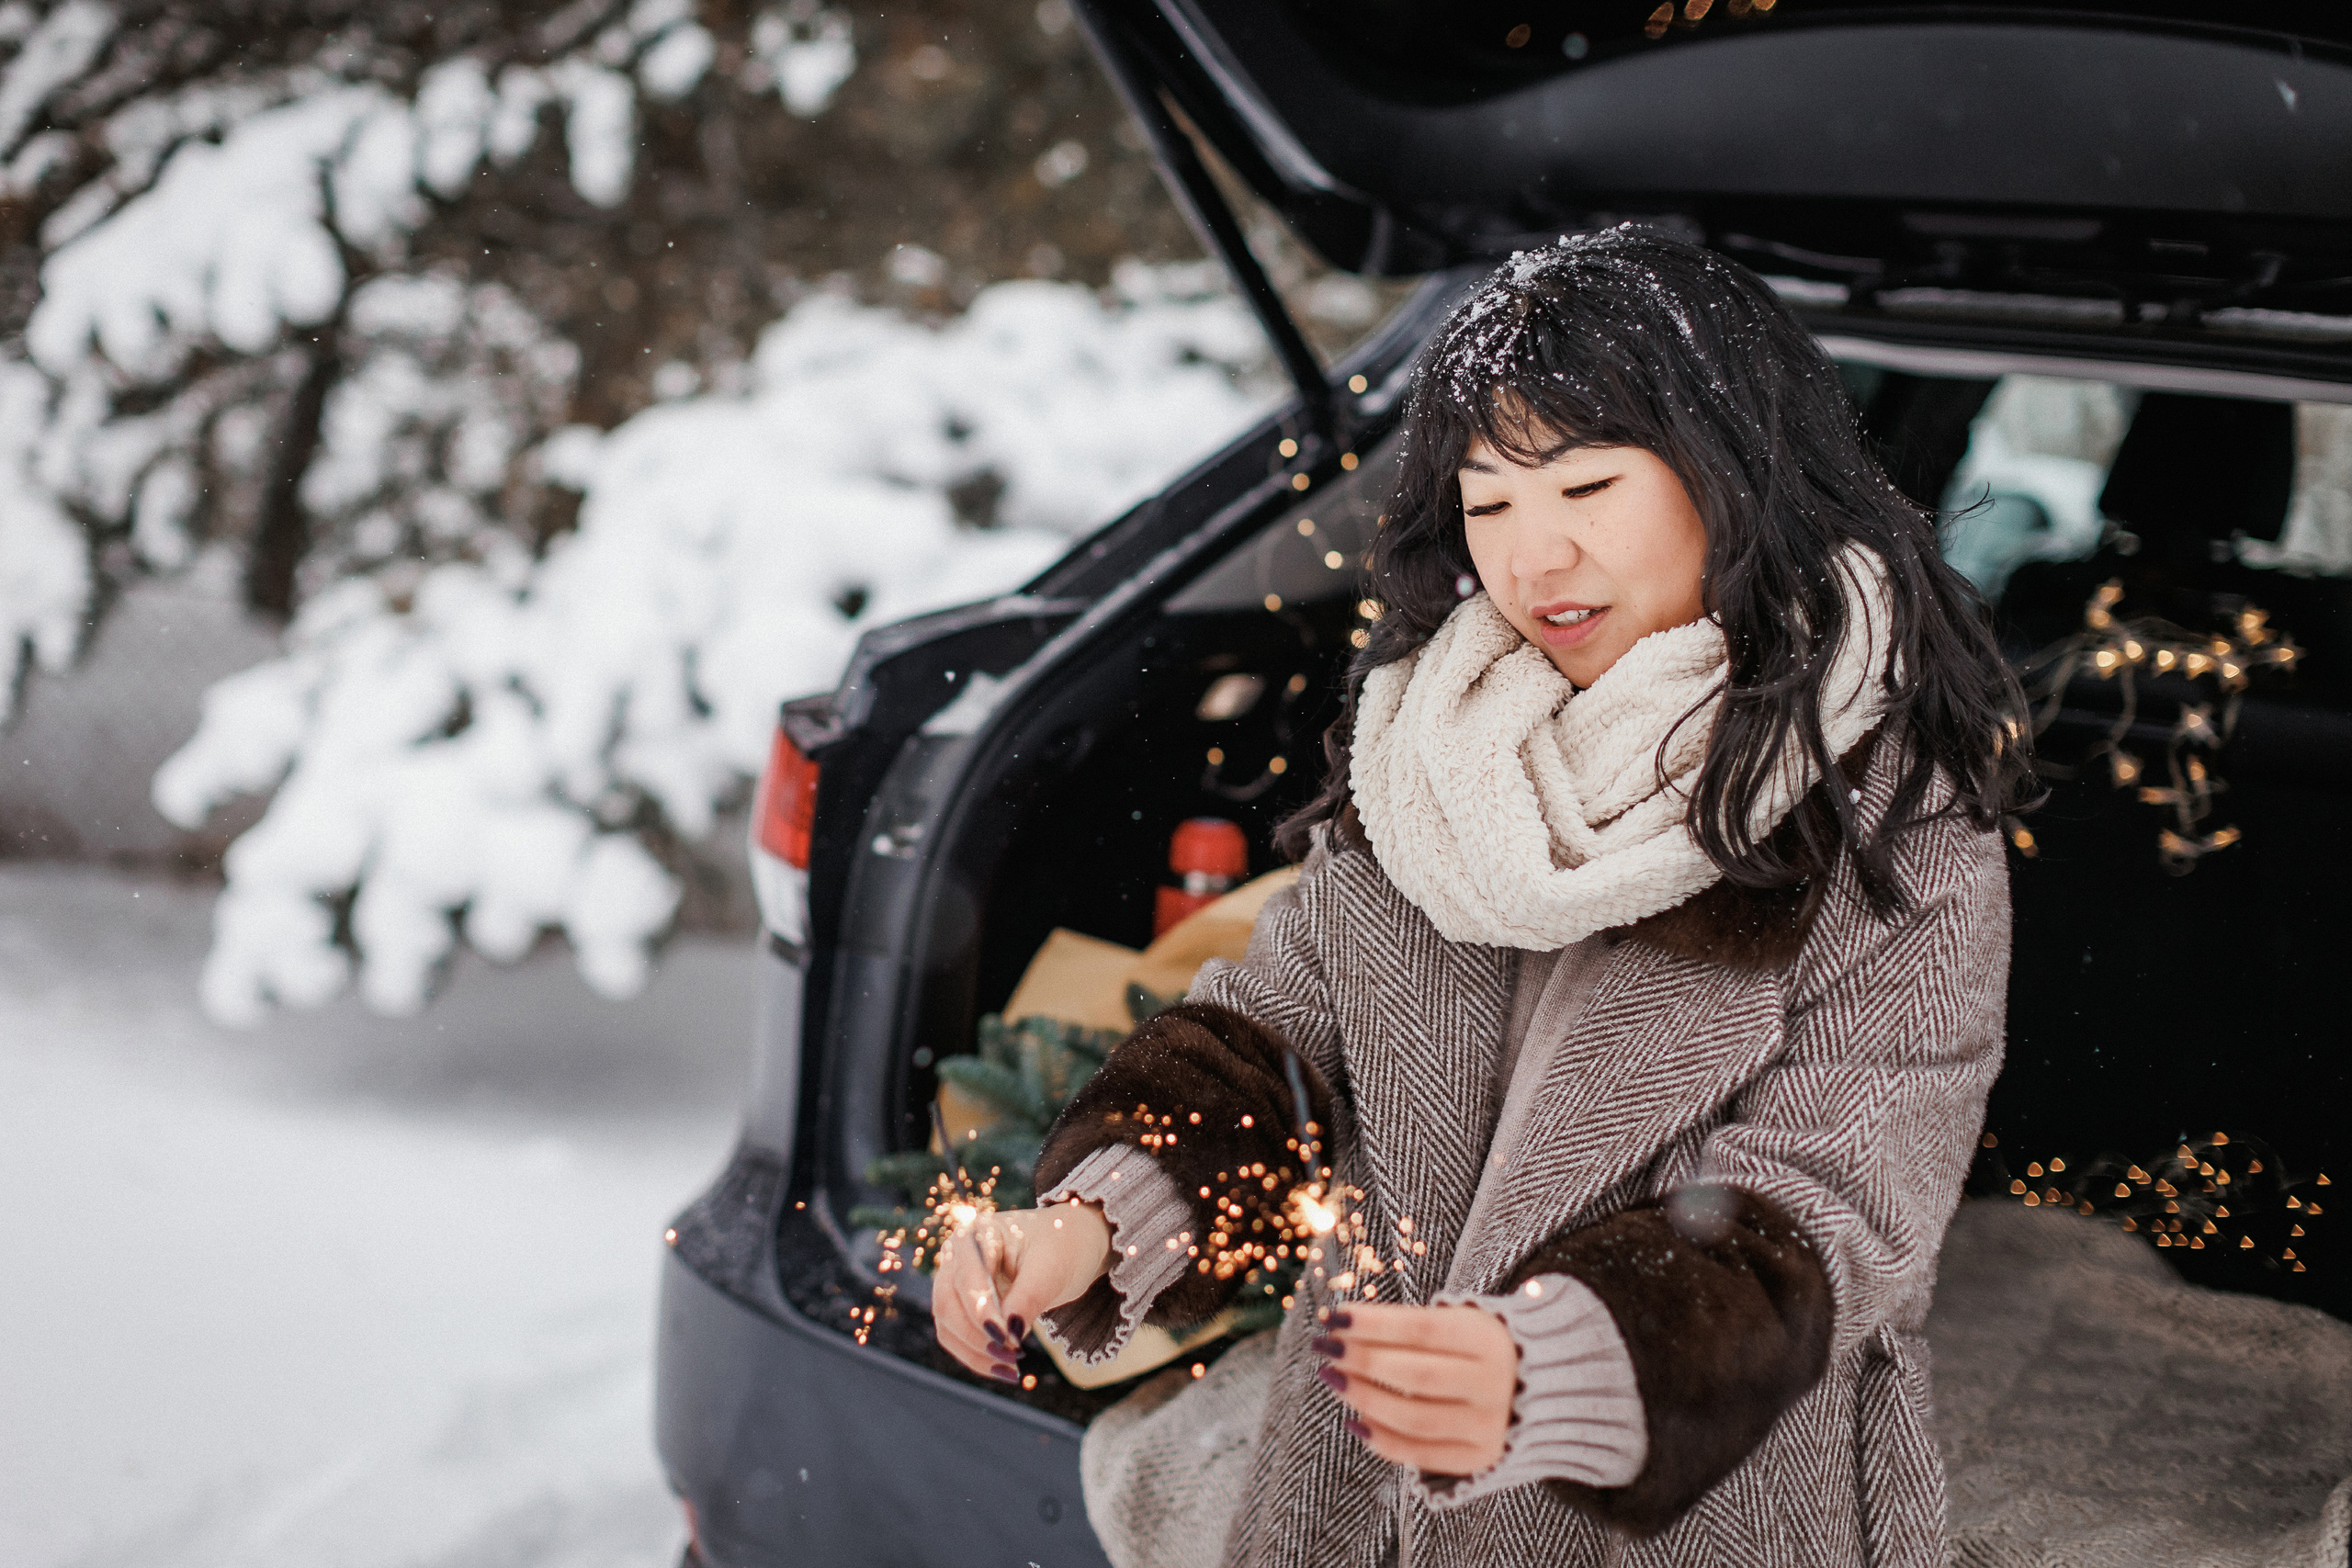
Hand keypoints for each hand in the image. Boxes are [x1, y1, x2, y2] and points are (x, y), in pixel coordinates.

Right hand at [932, 1203, 1113, 1381]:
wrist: (1070, 1247)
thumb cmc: (1062, 1247)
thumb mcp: (1051, 1269)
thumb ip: (1028, 1298)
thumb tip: (1008, 1336)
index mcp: (978, 1231)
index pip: (967, 1277)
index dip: (981, 1312)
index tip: (1004, 1340)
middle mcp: (958, 1254)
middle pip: (947, 1303)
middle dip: (976, 1336)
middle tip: (1012, 1357)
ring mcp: (955, 1280)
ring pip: (947, 1324)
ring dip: (975, 1352)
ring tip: (1012, 1369)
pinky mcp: (961, 1305)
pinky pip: (957, 1336)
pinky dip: (977, 1356)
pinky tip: (1004, 1370)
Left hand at [1312, 1302, 1517, 1476]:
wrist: (1538, 1387)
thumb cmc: (1475, 1346)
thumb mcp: (1456, 1321)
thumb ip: (1404, 1325)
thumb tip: (1341, 1325)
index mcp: (1489, 1338)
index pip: (1421, 1329)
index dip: (1372, 1324)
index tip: (1334, 1317)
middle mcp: (1494, 1383)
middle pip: (1414, 1375)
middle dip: (1361, 1360)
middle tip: (1325, 1348)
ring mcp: (1490, 1425)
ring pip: (1413, 1419)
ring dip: (1363, 1399)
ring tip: (1334, 1379)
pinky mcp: (1481, 1457)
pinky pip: (1421, 1455)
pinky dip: (1382, 1440)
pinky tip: (1355, 1420)